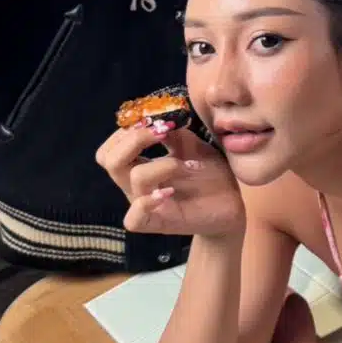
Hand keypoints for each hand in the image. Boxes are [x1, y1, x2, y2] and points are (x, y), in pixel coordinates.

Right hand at [96, 125, 244, 236]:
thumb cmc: (209, 173)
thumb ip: (174, 132)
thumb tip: (159, 119)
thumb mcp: (193, 145)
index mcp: (140, 165)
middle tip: (162, 131)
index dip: (126, 131)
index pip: (112, 148)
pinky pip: (134, 219)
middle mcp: (137, 185)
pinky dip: (146, 202)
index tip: (154, 120)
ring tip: (188, 165)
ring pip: (133, 178)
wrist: (232, 203)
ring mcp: (146, 204)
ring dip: (164, 164)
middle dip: (134, 139)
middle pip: (109, 160)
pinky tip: (168, 192)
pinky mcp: (159, 223)